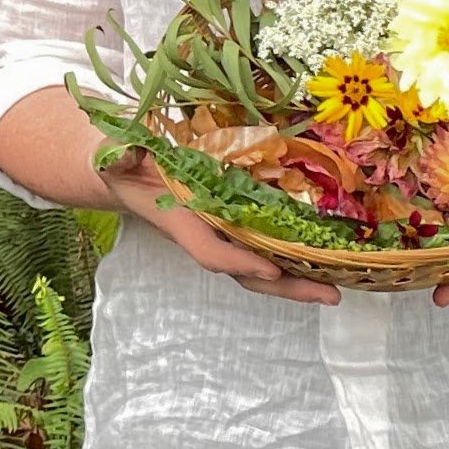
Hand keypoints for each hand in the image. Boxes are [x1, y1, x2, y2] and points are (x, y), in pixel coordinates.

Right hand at [102, 145, 341, 306]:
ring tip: (336, 289)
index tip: (270, 269)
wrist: (119, 171)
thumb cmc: (118, 162)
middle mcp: (203, 232)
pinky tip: (322, 259)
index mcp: (177, 221)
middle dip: (285, 287)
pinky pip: (261, 246)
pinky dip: (291, 257)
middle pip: (245, 272)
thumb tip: (126, 153)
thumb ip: (116, 155)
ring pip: (259, 265)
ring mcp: (218, 231)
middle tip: (328, 296)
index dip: (238, 261)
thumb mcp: (112, 155)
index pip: (208, 250)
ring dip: (296, 279)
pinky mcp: (229, 223)